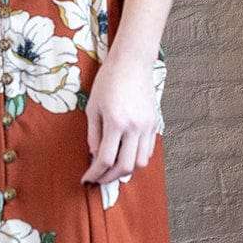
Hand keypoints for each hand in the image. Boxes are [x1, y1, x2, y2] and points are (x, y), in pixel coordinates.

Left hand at [80, 48, 158, 186]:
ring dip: (125, 170)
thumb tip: (94, 155)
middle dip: (109, 178)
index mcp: (116, 122)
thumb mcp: (92, 107)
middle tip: (98, 179)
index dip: (95, 173)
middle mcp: (134, 127)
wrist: (132, 62)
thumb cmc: (108, 81)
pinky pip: (148, 151)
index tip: (86, 178)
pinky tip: (125, 155)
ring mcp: (147, 126)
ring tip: (112, 168)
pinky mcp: (155, 123)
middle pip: (125, 167)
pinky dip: (136, 158)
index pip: (105, 159)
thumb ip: (93, 134)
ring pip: (140, 162)